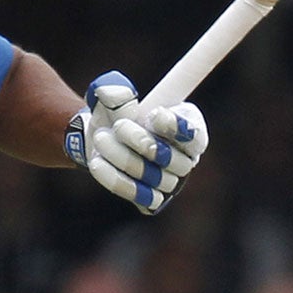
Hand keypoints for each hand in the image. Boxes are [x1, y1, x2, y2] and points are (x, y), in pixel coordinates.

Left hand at [65, 71, 206, 214]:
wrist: (101, 139)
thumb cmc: (117, 114)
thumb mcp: (116, 97)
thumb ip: (116, 93)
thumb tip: (110, 93)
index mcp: (191, 130)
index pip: (194, 136)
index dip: (178, 129)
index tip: (154, 115)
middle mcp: (186, 160)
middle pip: (175, 160)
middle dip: (143, 142)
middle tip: (119, 126)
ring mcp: (171, 183)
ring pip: (153, 177)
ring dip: (123, 157)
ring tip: (100, 138)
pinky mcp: (152, 200)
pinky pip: (138, 196)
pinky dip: (116, 179)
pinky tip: (97, 163)